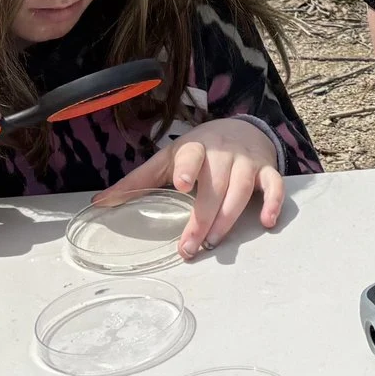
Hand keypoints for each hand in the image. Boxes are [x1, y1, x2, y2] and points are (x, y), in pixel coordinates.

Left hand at [95, 118, 283, 257]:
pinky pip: (275, 186)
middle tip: (191, 246)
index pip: (191, 156)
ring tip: (215, 241)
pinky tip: (267, 222)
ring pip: (242, 189)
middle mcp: (223, 154)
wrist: (243, 129)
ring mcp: (248, 162)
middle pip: (215, 185)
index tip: (180, 184)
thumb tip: (98, 202)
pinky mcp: (267, 170)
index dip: (187, 168)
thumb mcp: (167, 159)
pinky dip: (274, 203)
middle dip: (203, 217)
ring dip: (229, 216)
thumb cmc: (198, 152)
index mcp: (194, 149)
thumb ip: (138, 181)